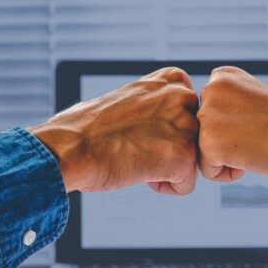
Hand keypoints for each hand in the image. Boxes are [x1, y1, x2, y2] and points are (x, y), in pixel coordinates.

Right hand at [28, 67, 198, 193]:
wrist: (72, 147)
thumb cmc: (90, 127)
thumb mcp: (130, 97)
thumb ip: (157, 102)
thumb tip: (168, 118)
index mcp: (172, 80)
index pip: (189, 114)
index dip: (166, 130)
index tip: (140, 132)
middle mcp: (183, 97)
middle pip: (195, 138)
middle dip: (172, 149)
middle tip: (137, 147)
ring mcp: (186, 126)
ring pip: (192, 161)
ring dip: (167, 168)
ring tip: (137, 158)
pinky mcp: (184, 156)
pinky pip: (186, 185)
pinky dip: (165, 187)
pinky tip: (141, 174)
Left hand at [197, 66, 267, 180]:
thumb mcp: (251, 99)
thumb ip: (227, 105)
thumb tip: (208, 126)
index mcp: (222, 76)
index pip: (209, 114)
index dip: (233, 126)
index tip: (258, 122)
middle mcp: (210, 90)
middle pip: (203, 133)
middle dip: (228, 142)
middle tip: (257, 134)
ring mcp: (207, 115)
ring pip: (204, 152)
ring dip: (229, 158)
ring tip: (255, 145)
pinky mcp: (208, 141)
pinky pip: (208, 171)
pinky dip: (229, 174)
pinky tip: (250, 158)